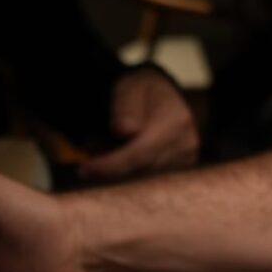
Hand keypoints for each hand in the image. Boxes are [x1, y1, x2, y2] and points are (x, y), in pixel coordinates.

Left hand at [80, 67, 198, 179]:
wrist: (162, 96)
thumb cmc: (142, 91)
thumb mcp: (129, 87)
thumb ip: (125, 107)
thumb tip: (124, 131)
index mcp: (176, 122)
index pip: (140, 154)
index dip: (111, 165)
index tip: (85, 170)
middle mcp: (187, 145)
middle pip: (141, 173)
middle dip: (110, 170)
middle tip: (88, 159)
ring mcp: (186, 161)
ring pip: (143, 182)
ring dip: (118, 173)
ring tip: (103, 152)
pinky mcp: (180, 173)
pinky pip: (149, 184)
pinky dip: (129, 176)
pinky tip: (119, 162)